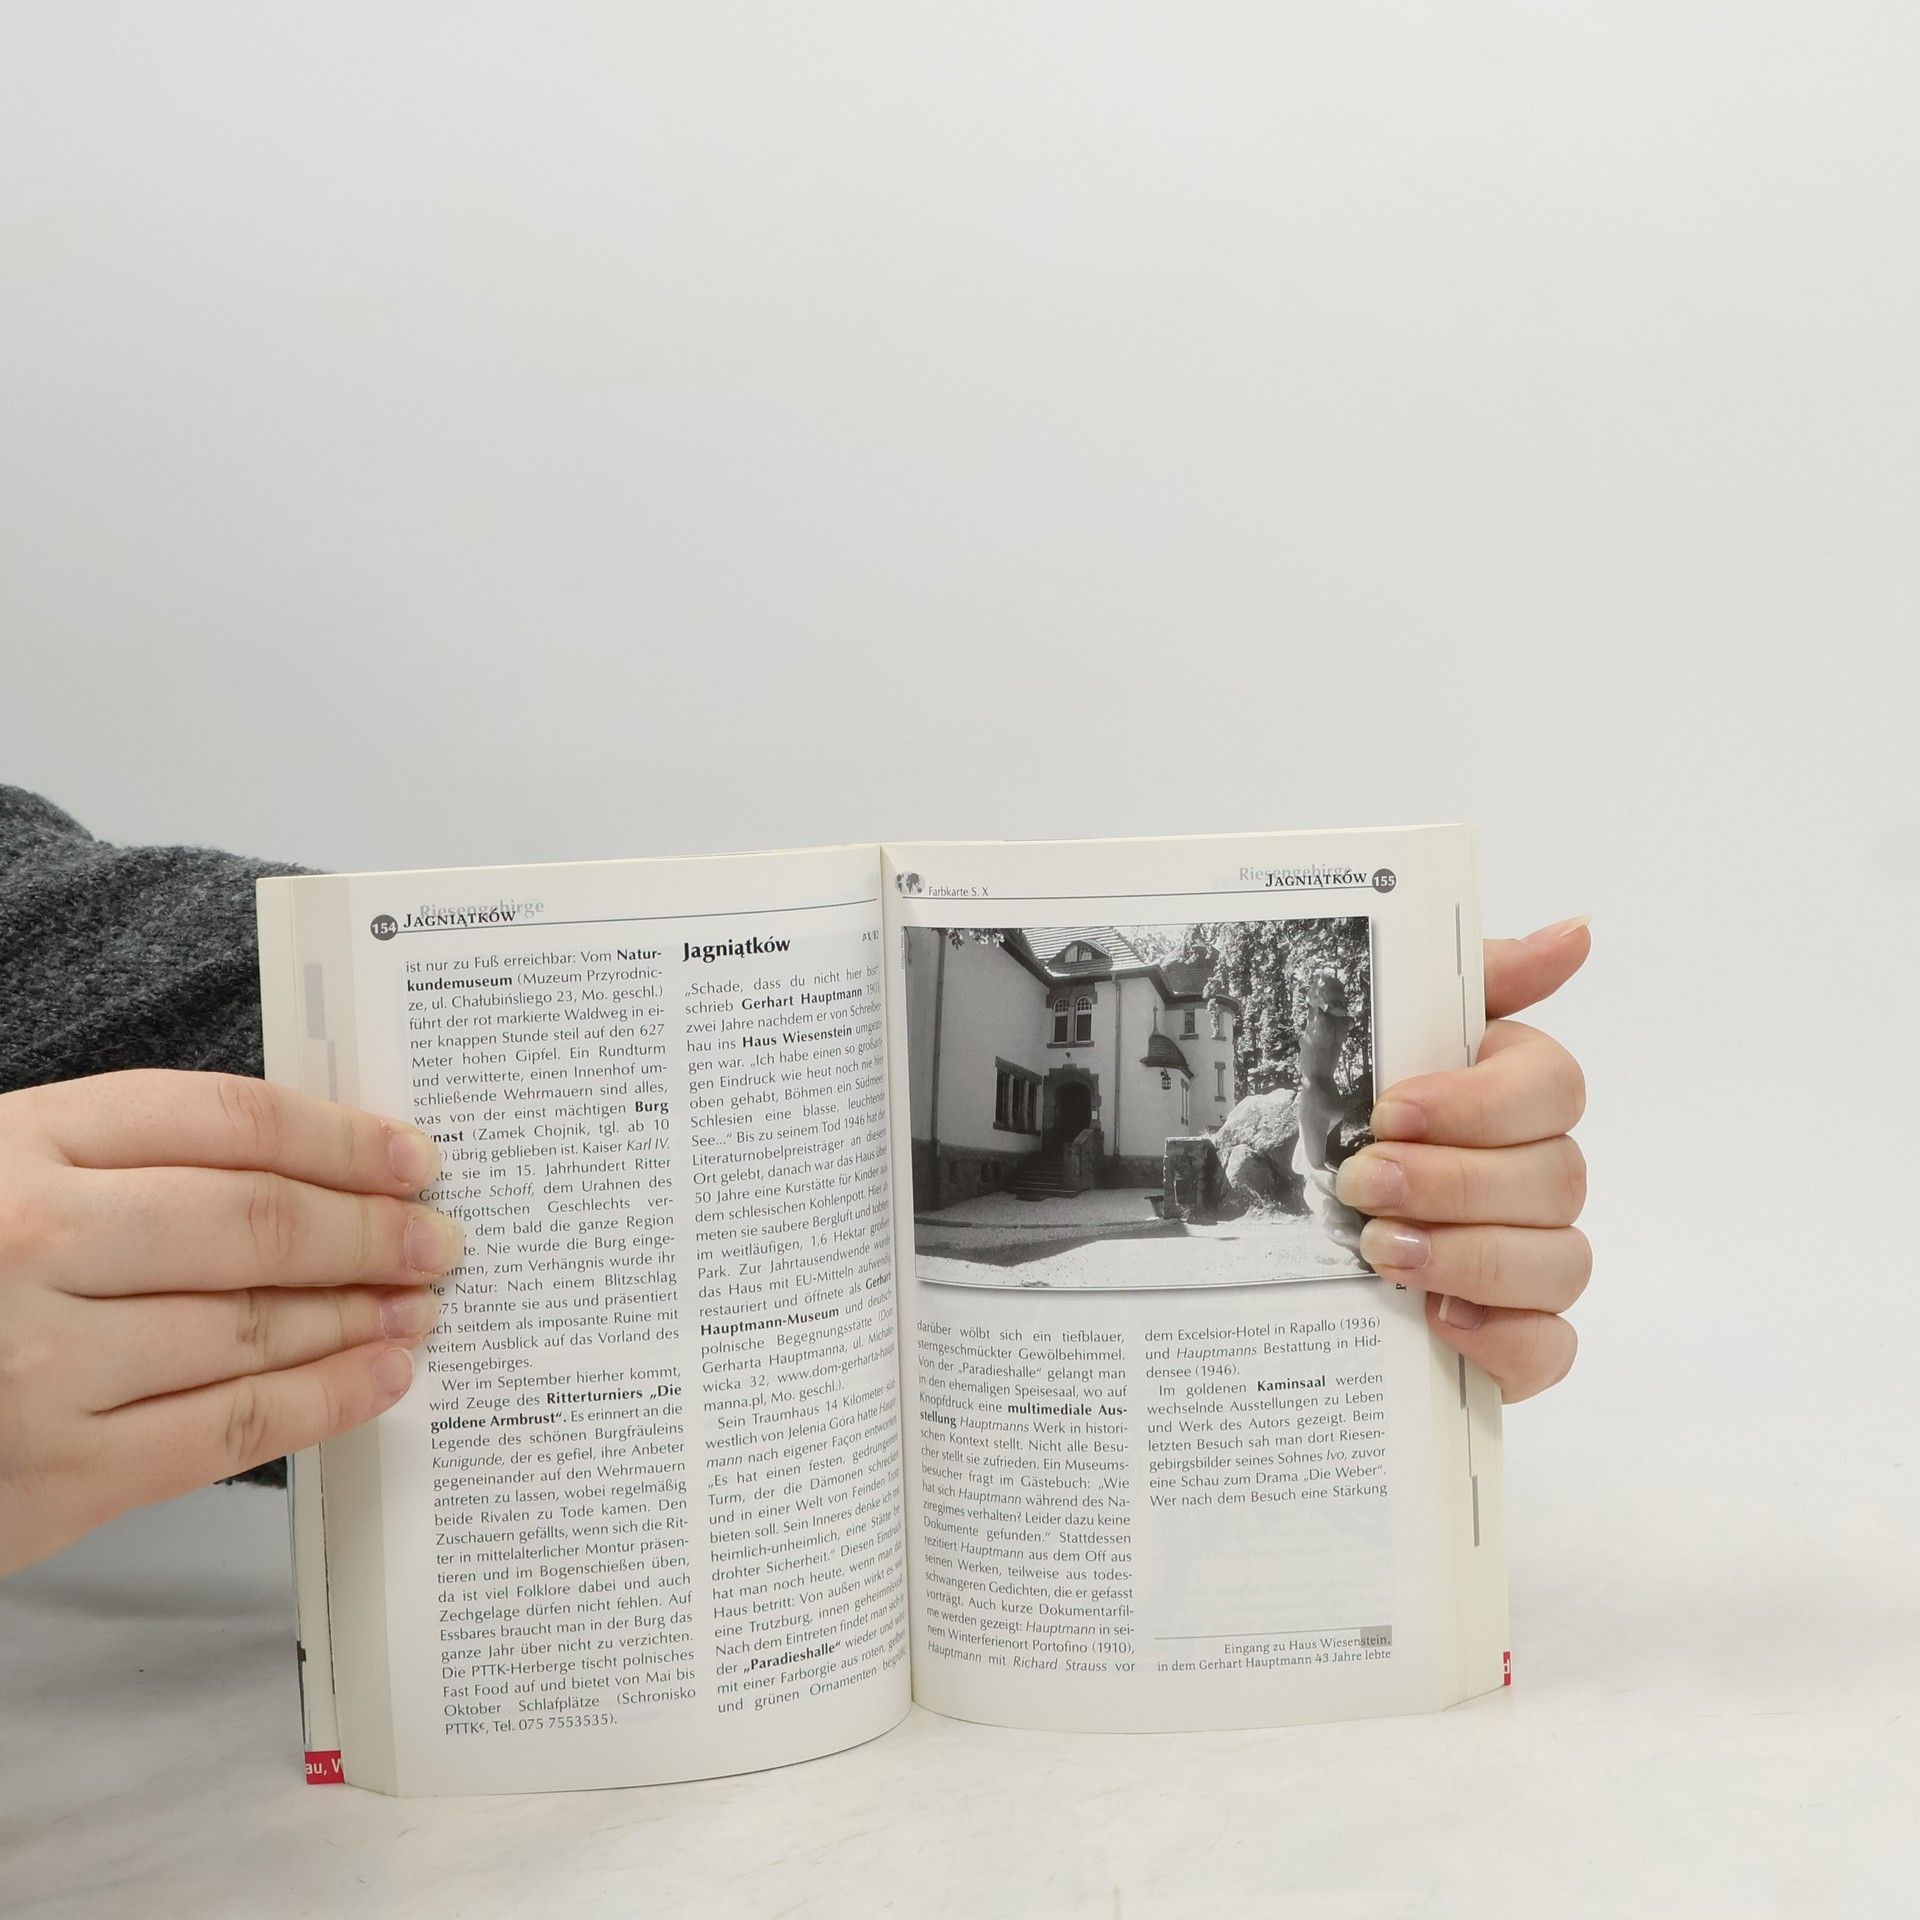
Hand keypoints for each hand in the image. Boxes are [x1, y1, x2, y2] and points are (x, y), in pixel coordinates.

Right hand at [0, 1070, 463, 1577]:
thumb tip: (307, 1172)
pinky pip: (227, 1434)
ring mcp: (41, 1367)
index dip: (340, 1137)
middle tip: (442, 1237)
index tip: (411, 1155)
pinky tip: (381, 1378)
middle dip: (373, 1231)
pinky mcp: (53, 1480)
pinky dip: (324, 1403)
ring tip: (425, 1305)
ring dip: (364, 1316)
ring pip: (256, 1329)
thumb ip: (125, 1161)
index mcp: (18, 1143)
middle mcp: (32, 1242)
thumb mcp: (2, 1172)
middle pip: (258, 1223)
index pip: (226, 1120)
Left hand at [1335, 919, 1590, 1400]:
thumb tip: (1578, 930)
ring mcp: (1537, 1261)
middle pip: (1553, 1178)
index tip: (1390, 1112)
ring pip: (1561, 1261)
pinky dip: (1503, 1339)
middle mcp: (1540, 1177)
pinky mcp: (1518, 1338)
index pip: (1552, 1088)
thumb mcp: (1388, 1032)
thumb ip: (1478, 978)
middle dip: (1451, 1183)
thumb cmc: (1349, 1121)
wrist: (1281, 1231)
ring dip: (1469, 1257)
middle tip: (1362, 1187)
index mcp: (1514, 1097)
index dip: (1476, 1103)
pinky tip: (1439, 1322)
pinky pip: (1552, 1348)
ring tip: (1381, 1254)